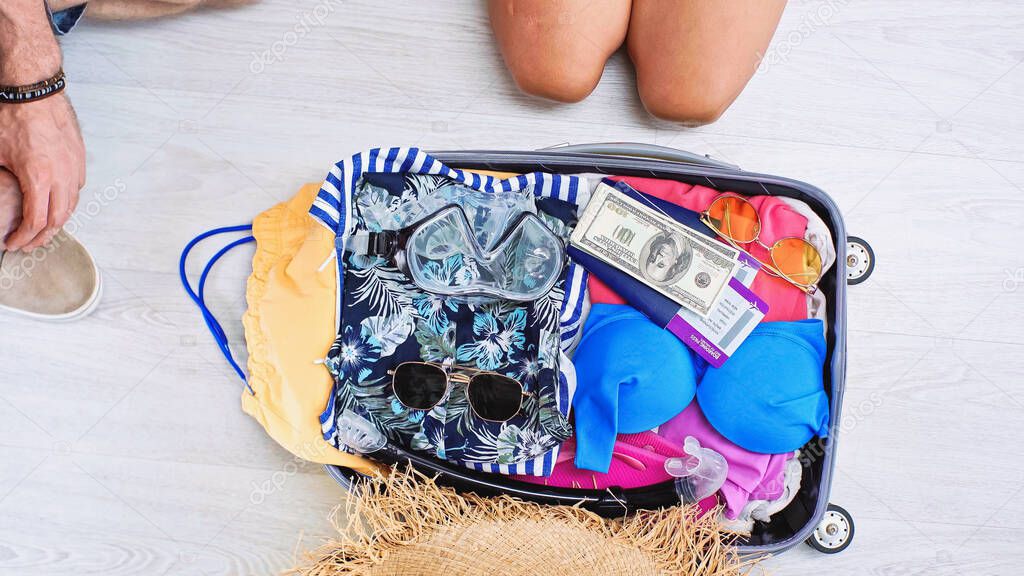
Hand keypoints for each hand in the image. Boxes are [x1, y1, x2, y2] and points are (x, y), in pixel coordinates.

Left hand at [0, 93, 85, 250]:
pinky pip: (77, 188)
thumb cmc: (12, 117)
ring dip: (57, 221)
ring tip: (43, 229)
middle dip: (42, 237)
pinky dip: (66, 202)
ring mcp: (73, 168)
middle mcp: (61, 176)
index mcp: (38, 178)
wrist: (34, 92)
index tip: (14, 244)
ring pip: (71, 206)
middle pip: (58, 220)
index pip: (36, 222)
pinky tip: (55, 202)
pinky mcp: (78, 159)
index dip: (24, 238)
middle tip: (28, 245)